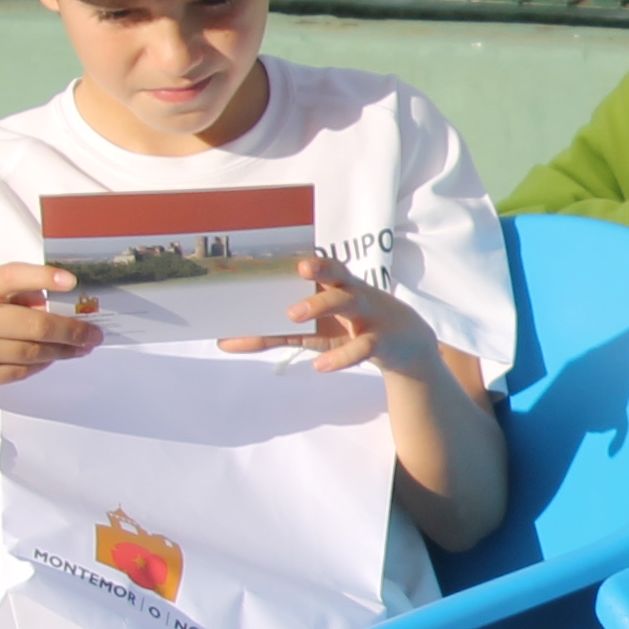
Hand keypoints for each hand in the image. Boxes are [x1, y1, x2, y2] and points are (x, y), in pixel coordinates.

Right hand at [0, 263, 99, 397]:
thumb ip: (2, 294)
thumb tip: (47, 299)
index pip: (9, 277)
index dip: (41, 277)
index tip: (70, 281)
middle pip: (34, 325)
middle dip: (71, 330)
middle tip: (93, 332)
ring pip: (31, 352)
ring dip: (62, 350)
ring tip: (81, 347)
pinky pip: (17, 373)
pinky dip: (39, 366)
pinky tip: (51, 359)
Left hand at [227, 254, 443, 377]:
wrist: (405, 345)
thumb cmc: (349, 329)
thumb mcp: (313, 331)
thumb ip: (272, 334)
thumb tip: (223, 342)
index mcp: (338, 286)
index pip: (327, 267)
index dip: (314, 262)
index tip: (296, 262)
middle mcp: (353, 295)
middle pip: (338, 280)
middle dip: (317, 278)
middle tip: (293, 285)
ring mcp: (369, 317)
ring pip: (348, 304)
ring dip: (321, 306)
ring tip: (293, 317)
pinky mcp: (381, 342)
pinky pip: (362, 347)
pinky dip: (341, 357)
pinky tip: (320, 366)